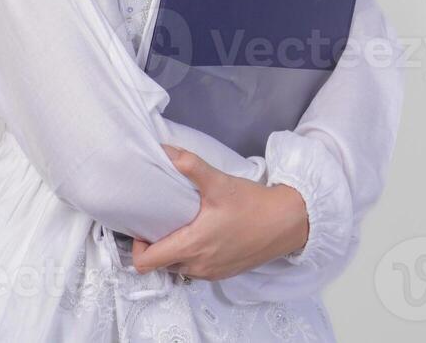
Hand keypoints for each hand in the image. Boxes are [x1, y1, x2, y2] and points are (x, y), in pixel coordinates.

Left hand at [130, 144, 309, 281]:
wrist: (288, 223)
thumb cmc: (252, 204)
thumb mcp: (219, 183)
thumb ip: (191, 167)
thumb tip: (166, 152)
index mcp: (192, 246)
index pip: (146, 263)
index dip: (137, 247)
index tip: (143, 228)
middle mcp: (198, 266)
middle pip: (160, 266)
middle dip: (155, 248)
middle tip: (160, 223)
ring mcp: (211, 273)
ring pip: (178, 268)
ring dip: (173, 253)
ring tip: (179, 227)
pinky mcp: (224, 274)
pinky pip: (196, 270)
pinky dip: (191, 257)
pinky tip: (200, 236)